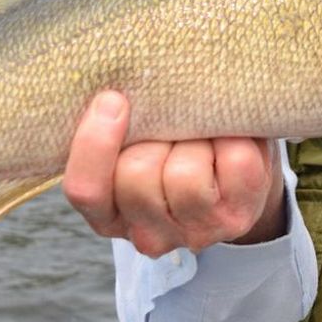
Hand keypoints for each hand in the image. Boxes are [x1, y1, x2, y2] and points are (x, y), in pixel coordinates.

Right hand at [61, 91, 286, 258]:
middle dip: (156, 133)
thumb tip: (116, 87)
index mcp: (106, 213)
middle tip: (171, 124)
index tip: (112, 99)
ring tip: (201, 135)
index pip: (85, 189)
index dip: (95, 143)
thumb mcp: (133, 135)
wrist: (231, 162)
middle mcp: (145, 234)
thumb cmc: (172, 140)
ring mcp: (193, 233)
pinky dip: (235, 139)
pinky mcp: (237, 219)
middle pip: (136, 174)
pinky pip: (234, 163)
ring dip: (195, 138)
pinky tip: (228, 142)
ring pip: (185, 175)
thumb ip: (119, 122)